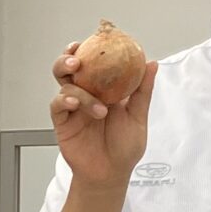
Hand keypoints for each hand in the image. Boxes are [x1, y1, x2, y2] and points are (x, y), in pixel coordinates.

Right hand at [50, 40, 155, 189]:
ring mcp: (72, 108)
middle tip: (77, 59)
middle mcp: (85, 94)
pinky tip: (76, 103)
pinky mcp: (62, 121)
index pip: (93, 63)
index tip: (95, 37)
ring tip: (87, 95)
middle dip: (69, 58)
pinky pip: (58, 104)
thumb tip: (151, 64)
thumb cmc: (124, 148)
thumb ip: (142, 91)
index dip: (91, 49)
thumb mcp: (138, 117)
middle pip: (69, 68)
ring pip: (63, 83)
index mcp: (103, 89)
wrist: (111, 174)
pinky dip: (66, 99)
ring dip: (73, 83)